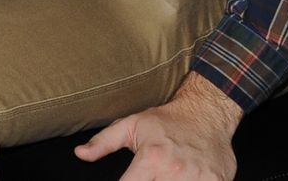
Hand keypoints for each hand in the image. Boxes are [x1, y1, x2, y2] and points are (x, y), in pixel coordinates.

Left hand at [76, 74, 240, 180]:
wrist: (206, 114)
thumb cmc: (167, 121)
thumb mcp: (131, 125)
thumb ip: (103, 142)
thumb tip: (80, 154)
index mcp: (151, 159)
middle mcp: (175, 172)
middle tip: (149, 178)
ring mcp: (199, 180)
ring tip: (164, 177)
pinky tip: (184, 180)